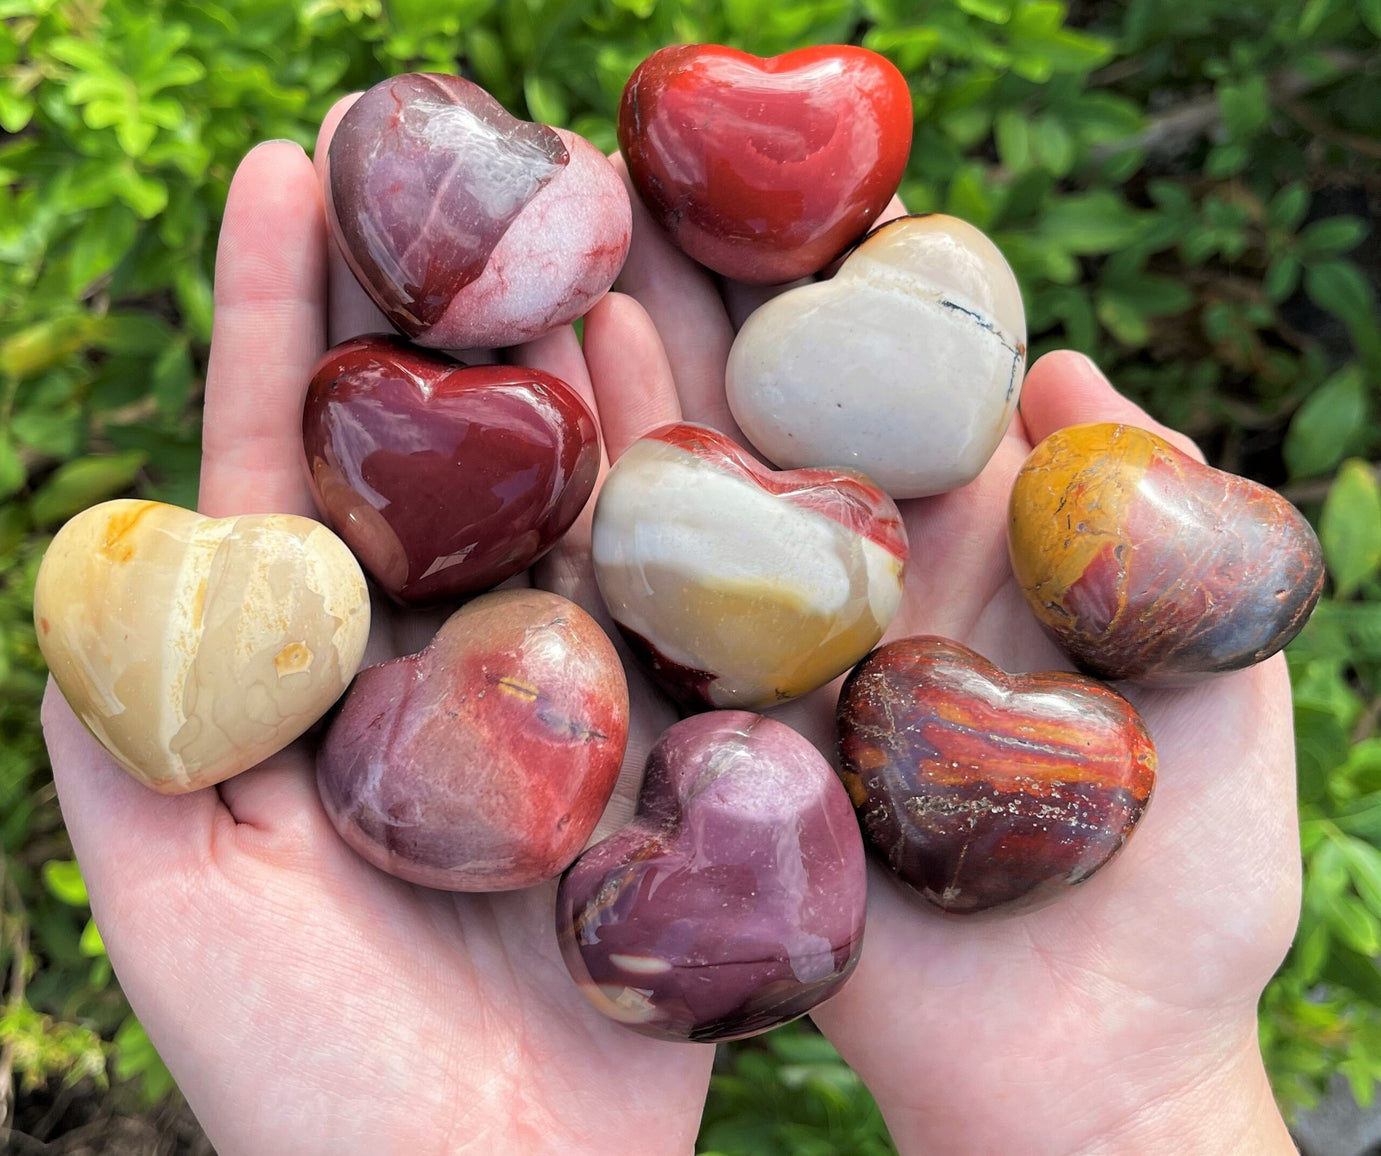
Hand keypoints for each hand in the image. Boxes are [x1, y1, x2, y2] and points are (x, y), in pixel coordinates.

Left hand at [41, 109, 713, 1155]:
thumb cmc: (302, 1082)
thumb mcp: (173, 909)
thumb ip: (122, 734)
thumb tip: (109, 545)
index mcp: (303, 676)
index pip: (280, 463)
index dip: (275, 319)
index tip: (286, 169)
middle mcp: (428, 659)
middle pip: (423, 448)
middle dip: (425, 292)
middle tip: (443, 138)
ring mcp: (549, 689)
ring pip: (554, 494)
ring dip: (559, 358)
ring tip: (572, 218)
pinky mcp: (658, 742)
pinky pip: (668, 596)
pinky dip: (672, 486)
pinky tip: (681, 376)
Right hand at [581, 164, 1301, 1153]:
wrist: (1078, 1085)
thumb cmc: (1182, 910)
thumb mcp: (1224, 698)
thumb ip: (1172, 533)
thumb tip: (1078, 369)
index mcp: (975, 576)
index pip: (900, 409)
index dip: (844, 308)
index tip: (785, 208)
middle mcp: (863, 610)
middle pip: (780, 444)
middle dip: (711, 332)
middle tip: (636, 212)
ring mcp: (783, 680)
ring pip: (702, 525)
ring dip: (636, 412)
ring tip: (567, 292)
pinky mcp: (722, 762)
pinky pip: (653, 647)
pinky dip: (601, 555)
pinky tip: (543, 458)